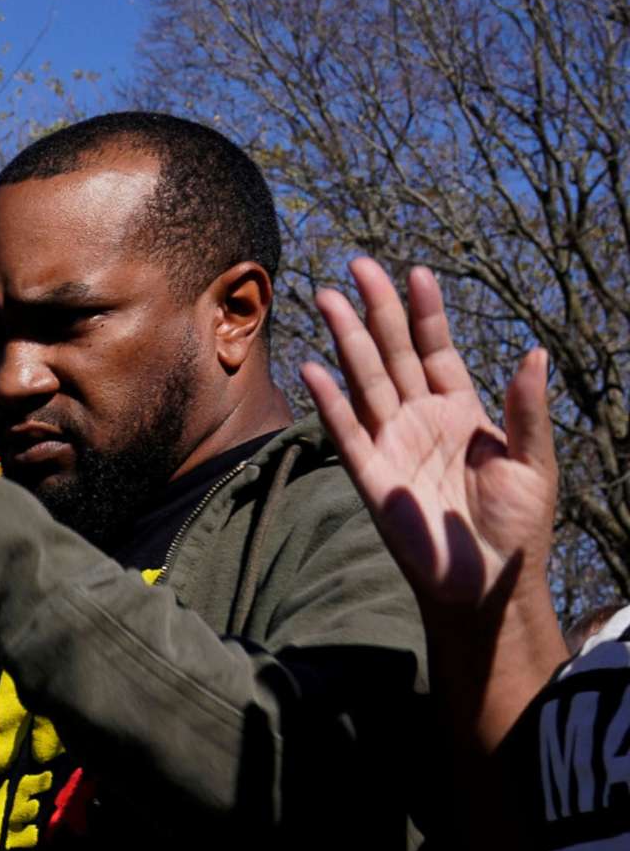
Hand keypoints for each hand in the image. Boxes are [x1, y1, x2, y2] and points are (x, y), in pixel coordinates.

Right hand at [300, 259, 556, 614]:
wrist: (488, 584)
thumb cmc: (517, 527)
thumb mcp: (535, 461)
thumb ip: (527, 410)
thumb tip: (534, 352)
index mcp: (463, 411)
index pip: (437, 350)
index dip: (427, 312)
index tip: (417, 272)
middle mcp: (421, 420)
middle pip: (393, 354)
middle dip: (375, 310)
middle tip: (358, 266)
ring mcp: (392, 445)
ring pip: (365, 381)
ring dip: (346, 341)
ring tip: (328, 298)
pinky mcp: (372, 477)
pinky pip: (346, 432)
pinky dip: (330, 401)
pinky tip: (314, 369)